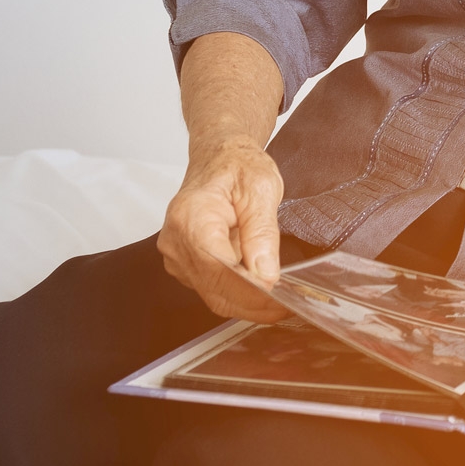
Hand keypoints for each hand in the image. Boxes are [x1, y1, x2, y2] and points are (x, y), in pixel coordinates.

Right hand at [158, 136, 286, 322]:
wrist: (220, 157)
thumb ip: (262, 232)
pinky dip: (237, 292)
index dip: (251, 293)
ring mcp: (177, 254)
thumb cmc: (238, 165)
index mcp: (192, 218)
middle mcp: (176, 240)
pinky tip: (260, 286)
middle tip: (288, 308)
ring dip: (247, 301)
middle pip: (214, 290)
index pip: (219, 271)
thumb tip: (265, 275)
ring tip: (280, 299)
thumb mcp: (262, 188)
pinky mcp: (185, 263)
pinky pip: (211, 287)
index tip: (281, 302)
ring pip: (213, 294)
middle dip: (254, 304)